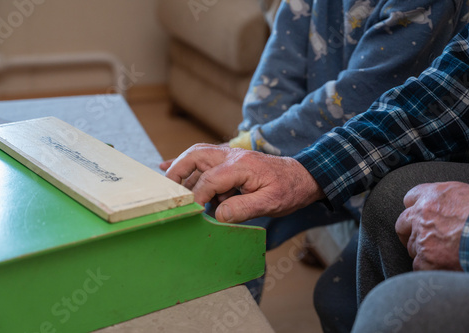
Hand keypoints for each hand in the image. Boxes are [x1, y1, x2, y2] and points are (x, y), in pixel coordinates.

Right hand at [166, 144, 324, 222]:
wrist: (301, 177)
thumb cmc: (288, 190)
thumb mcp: (270, 203)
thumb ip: (243, 208)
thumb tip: (218, 215)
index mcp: (241, 166)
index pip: (209, 180)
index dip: (197, 198)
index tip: (192, 213)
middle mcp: (232, 156)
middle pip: (195, 157)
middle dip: (177, 172)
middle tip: (166, 192)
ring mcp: (230, 156)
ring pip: (197, 156)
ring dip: (181, 169)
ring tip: (167, 186)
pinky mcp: (229, 161)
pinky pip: (203, 158)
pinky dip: (186, 164)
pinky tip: (167, 166)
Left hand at [395, 181, 468, 270]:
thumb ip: (453, 200)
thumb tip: (452, 208)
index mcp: (433, 196)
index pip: (411, 197)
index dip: (415, 207)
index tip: (419, 213)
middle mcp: (422, 215)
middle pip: (403, 223)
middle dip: (409, 230)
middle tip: (420, 237)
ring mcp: (422, 238)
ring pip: (411, 246)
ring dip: (422, 251)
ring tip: (440, 254)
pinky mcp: (427, 259)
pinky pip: (419, 266)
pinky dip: (429, 269)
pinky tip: (442, 268)